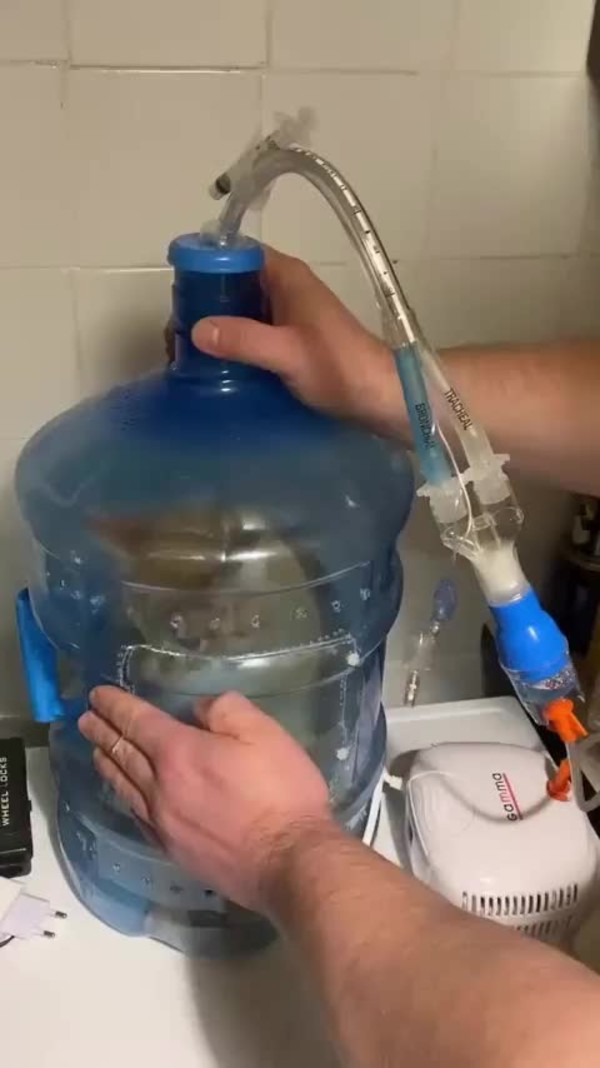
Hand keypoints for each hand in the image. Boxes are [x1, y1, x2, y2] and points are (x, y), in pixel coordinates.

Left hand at [78, 687, 330, 911]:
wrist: (289, 863)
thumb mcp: (263, 733)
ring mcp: (163, 823)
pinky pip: (137, 816)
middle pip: (123, 753)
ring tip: (95, 750)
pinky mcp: (173, 850)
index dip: (117, 705)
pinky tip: (126, 795)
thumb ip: (225, 710)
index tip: (98, 694)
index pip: (138, 722)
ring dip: (107, 763)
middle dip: (103, 732)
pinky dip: (125, 797)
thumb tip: (197, 710)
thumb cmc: (281, 792)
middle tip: (85, 718)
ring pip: (125, 786)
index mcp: (180, 753)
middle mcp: (161, 787)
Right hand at [192, 248, 403, 436]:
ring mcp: (286, 316)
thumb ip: (245, 339)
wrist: (380, 397)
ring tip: (185, 355)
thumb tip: (197, 330)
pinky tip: (212, 368)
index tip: (178, 294)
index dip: (204, 266)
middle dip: (202, 303)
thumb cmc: (341, 368)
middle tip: (174, 336)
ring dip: (214, 328)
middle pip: (231, 283)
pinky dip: (230, 345)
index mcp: (286, 276)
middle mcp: (284, 289)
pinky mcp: (289, 342)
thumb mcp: (289, 353)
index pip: (234, 253)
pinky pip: (250, 334)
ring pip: (238, 311)